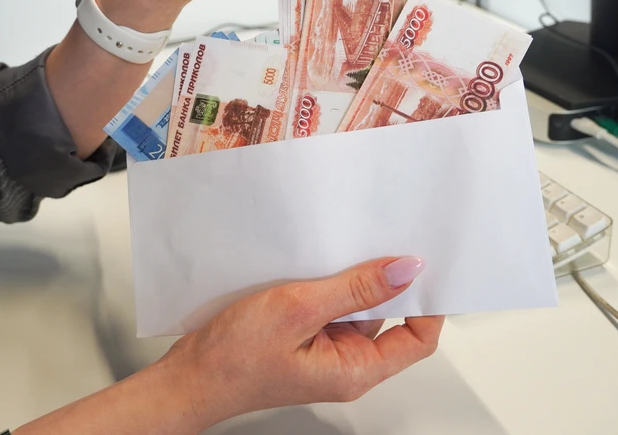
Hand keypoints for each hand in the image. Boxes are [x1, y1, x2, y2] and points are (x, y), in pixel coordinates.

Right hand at [164, 257, 442, 427]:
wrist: (190, 373)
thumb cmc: (235, 358)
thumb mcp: (299, 310)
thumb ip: (356, 289)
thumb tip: (405, 271)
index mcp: (355, 370)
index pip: (417, 339)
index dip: (427, 303)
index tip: (423, 264)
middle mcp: (346, 363)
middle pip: (388, 319)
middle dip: (385, 282)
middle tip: (379, 243)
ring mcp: (325, 350)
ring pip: (356, 308)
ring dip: (350, 279)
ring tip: (333, 253)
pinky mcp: (306, 337)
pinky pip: (330, 306)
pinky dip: (327, 284)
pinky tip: (312, 266)